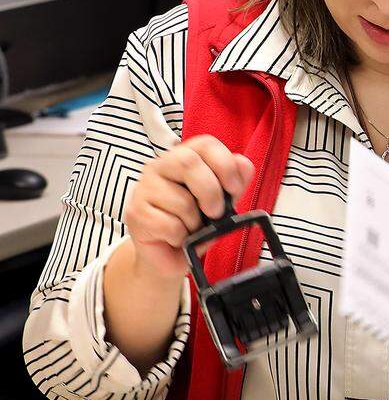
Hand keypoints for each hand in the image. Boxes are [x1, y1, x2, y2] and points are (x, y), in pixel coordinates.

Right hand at [122, 134, 254, 281]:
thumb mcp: (223, 200)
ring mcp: (143, 188)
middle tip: (216, 213)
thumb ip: (236, 181)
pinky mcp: (135, 213)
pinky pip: (169, 225)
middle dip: (210, 192)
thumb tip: (243, 164)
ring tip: (189, 228)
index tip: (234, 188)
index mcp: (184, 157)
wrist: (171, 256)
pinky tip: (175, 237)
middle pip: (188, 162)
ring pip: (181, 200)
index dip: (225, 164)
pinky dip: (181, 237)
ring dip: (195, 222)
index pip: (205, 143)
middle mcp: (160, 166)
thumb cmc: (197, 223)